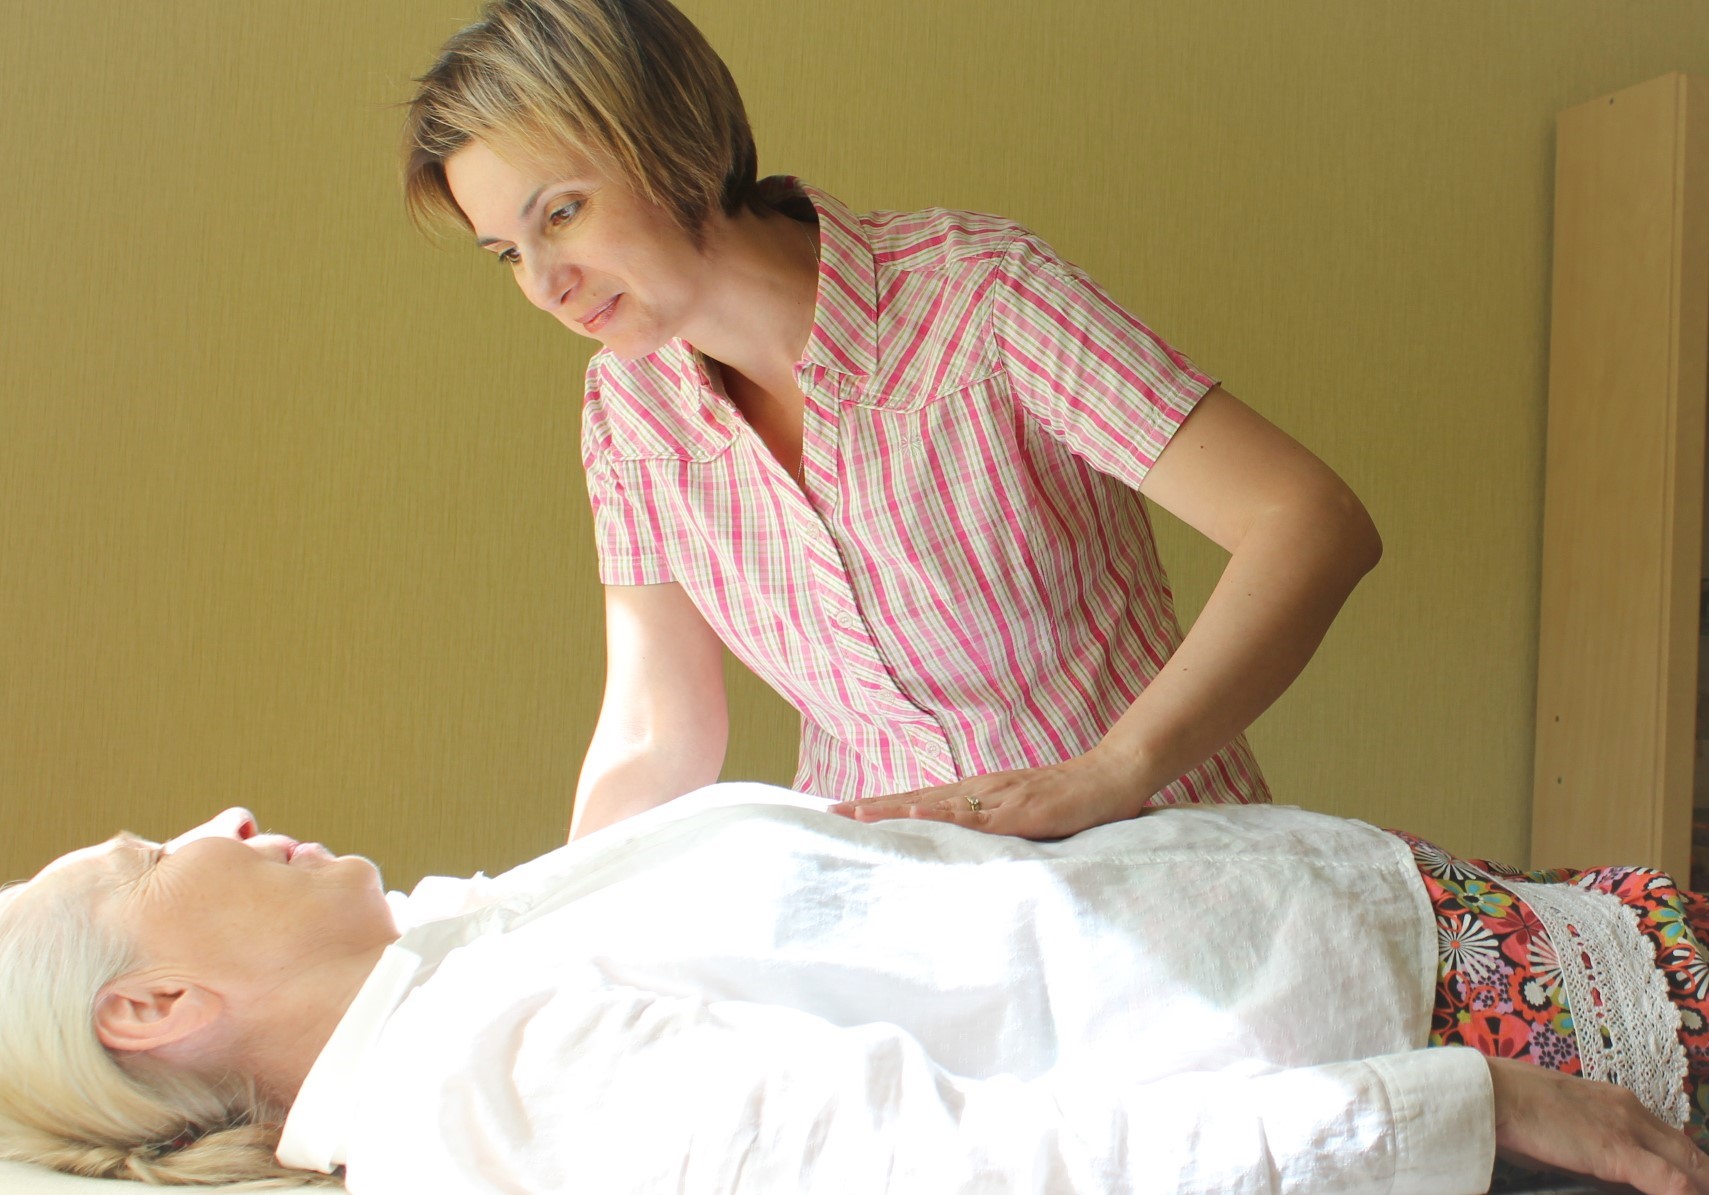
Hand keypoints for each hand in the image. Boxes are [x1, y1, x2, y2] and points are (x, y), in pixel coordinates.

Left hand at [826, 753, 1149, 839]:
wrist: (1112, 777)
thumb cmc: (1068, 799)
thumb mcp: (1021, 814)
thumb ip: (992, 826)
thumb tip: (960, 844)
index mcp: (979, 792)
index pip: (920, 800)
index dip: (882, 807)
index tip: (843, 812)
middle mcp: (980, 790)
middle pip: (916, 799)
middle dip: (873, 808)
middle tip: (830, 814)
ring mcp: (999, 798)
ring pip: (936, 804)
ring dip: (895, 809)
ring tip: (857, 815)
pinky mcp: (1021, 811)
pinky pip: (977, 816)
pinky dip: (945, 816)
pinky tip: (919, 815)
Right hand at [1486, 1057, 1708, 1193]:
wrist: (1495, 1093)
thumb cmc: (1513, 1106)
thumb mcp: (1560, 1120)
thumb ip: (1586, 1142)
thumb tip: (1594, 1169)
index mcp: (1616, 1101)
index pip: (1669, 1138)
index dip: (1688, 1164)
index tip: (1693, 1183)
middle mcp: (1631, 1111)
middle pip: (1688, 1151)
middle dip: (1702, 1177)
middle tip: (1703, 1191)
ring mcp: (1629, 1131)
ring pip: (1690, 1164)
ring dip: (1700, 1185)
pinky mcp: (1620, 1153)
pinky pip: (1671, 1182)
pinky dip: (1686, 1194)